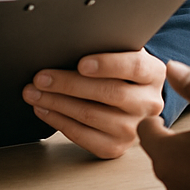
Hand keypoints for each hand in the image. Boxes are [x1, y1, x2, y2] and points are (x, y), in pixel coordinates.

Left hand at [22, 47, 165, 158]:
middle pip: (109, 93)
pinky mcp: (116, 148)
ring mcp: (134, 129)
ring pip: (92, 116)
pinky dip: (59, 121)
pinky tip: (44, 109)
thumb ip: (107, 46)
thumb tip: (71, 42)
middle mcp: (149, 103)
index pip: (135, 66)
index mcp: (154, 73)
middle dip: (69, 84)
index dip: (108, 64)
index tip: (80, 63)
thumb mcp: (122, 52)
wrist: (132, 99)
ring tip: (34, 92)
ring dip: (57, 103)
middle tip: (41, 77)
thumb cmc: (120, 69)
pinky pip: (83, 136)